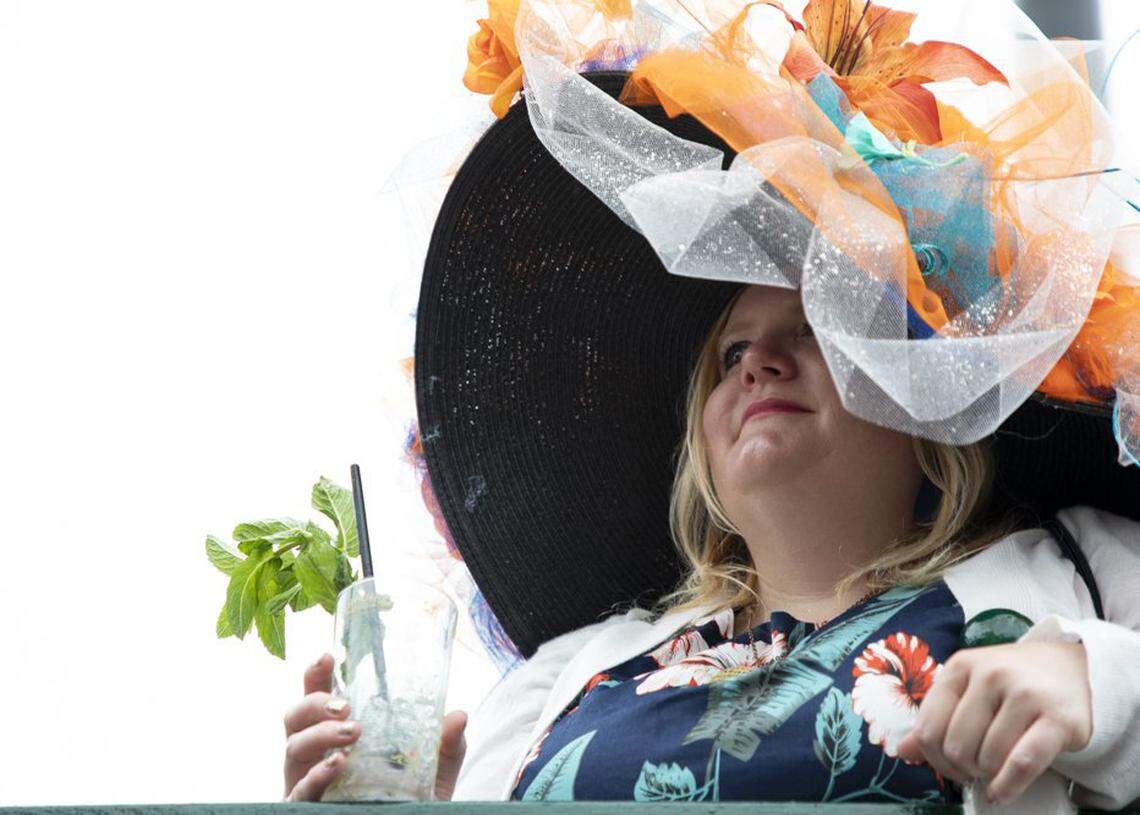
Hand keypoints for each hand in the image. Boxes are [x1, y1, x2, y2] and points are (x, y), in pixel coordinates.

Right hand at [283, 653, 468, 800]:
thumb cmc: (407, 800)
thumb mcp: (432, 771)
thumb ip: (445, 745)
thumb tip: (458, 717)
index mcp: (337, 734)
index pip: (318, 697)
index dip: (316, 675)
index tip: (327, 656)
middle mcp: (314, 754)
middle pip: (295, 717)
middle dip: (315, 702)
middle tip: (346, 706)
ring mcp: (304, 781)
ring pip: (293, 747)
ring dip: (321, 734)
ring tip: (354, 732)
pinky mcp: (305, 807)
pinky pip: (299, 789)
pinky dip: (316, 774)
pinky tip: (336, 764)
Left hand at [897, 640, 1091, 805]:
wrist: (1072, 668)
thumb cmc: (1012, 684)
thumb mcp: (968, 689)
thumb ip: (937, 716)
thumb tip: (903, 750)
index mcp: (961, 666)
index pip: (928, 728)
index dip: (934, 759)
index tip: (950, 766)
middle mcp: (990, 674)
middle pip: (956, 747)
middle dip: (963, 768)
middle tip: (977, 769)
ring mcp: (1025, 693)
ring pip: (988, 757)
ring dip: (989, 775)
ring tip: (996, 768)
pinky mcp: (1057, 718)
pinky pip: (1022, 763)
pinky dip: (1007, 787)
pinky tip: (1002, 792)